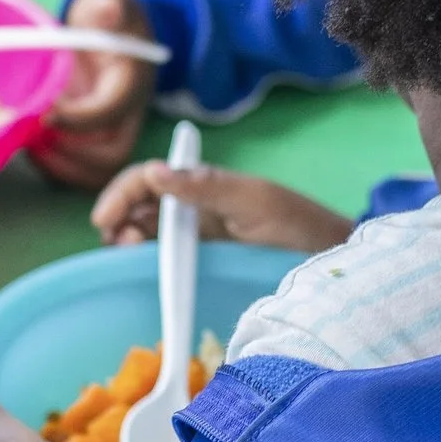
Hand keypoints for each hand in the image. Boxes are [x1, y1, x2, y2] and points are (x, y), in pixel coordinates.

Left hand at [28, 0, 158, 190]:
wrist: (111, 26)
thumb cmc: (107, 11)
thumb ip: (110, 4)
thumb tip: (108, 11)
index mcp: (129, 82)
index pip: (111, 111)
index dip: (79, 120)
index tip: (45, 114)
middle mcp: (123, 113)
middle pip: (112, 156)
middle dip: (73, 158)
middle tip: (35, 141)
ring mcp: (106, 128)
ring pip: (94, 170)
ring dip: (59, 167)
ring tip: (27, 146)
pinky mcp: (88, 136)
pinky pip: (78, 165)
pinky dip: (52, 165)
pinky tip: (27, 145)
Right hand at [92, 161, 352, 252]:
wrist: (334, 263)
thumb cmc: (300, 226)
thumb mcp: (254, 201)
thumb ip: (207, 186)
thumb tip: (156, 172)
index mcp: (204, 185)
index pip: (149, 179)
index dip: (122, 194)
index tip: (106, 219)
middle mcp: (194, 207)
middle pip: (139, 206)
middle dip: (118, 217)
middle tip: (118, 242)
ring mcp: (197, 237)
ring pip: (145, 233)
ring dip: (126, 240)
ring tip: (127, 255)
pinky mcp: (201, 264)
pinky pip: (164, 258)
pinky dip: (146, 262)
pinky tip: (143, 270)